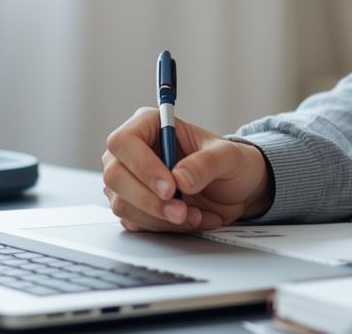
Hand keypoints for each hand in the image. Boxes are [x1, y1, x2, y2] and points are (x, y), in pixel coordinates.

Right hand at [101, 107, 273, 232]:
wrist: (236, 190)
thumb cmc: (230, 163)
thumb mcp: (229, 156)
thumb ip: (207, 162)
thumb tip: (180, 177)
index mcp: (149, 125)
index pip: (124, 142)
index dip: (143, 167)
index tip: (170, 188)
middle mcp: (133, 152)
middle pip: (115, 176)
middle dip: (150, 200)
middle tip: (181, 211)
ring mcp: (129, 181)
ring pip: (123, 204)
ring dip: (159, 217)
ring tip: (193, 215)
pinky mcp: (135, 206)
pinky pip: (135, 223)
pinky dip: (163, 227)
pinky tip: (189, 219)